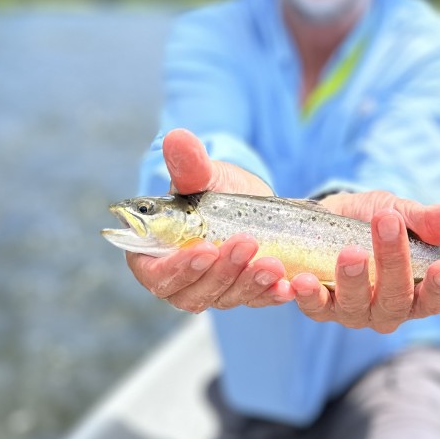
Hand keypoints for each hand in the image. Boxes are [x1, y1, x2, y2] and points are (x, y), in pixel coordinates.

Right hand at [125, 129, 292, 311]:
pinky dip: (269, 294)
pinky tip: (286, 285)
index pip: (156, 273)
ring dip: (249, 283)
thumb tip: (176, 138)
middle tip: (247, 242)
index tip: (207, 248)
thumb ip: (188, 165)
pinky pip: (253, 301)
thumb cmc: (214, 191)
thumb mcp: (204, 176)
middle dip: (223, 271)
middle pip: (192, 292)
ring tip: (273, 262)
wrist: (249, 204)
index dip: (178, 267)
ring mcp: (210, 291)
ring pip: (224, 298)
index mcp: (153, 254)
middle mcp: (178, 280)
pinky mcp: (239, 295)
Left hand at [290, 189, 439, 332]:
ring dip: (353, 281)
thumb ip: (437, 219)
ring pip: (357, 308)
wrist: (324, 217)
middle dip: (394, 264)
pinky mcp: (321, 307)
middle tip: (388, 225)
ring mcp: (354, 311)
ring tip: (349, 252)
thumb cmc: (371, 220)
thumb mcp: (403, 212)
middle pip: (396, 301)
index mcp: (418, 290)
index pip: (437, 299)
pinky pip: (316, 309)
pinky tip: (302, 280)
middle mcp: (388, 308)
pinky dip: (309, 297)